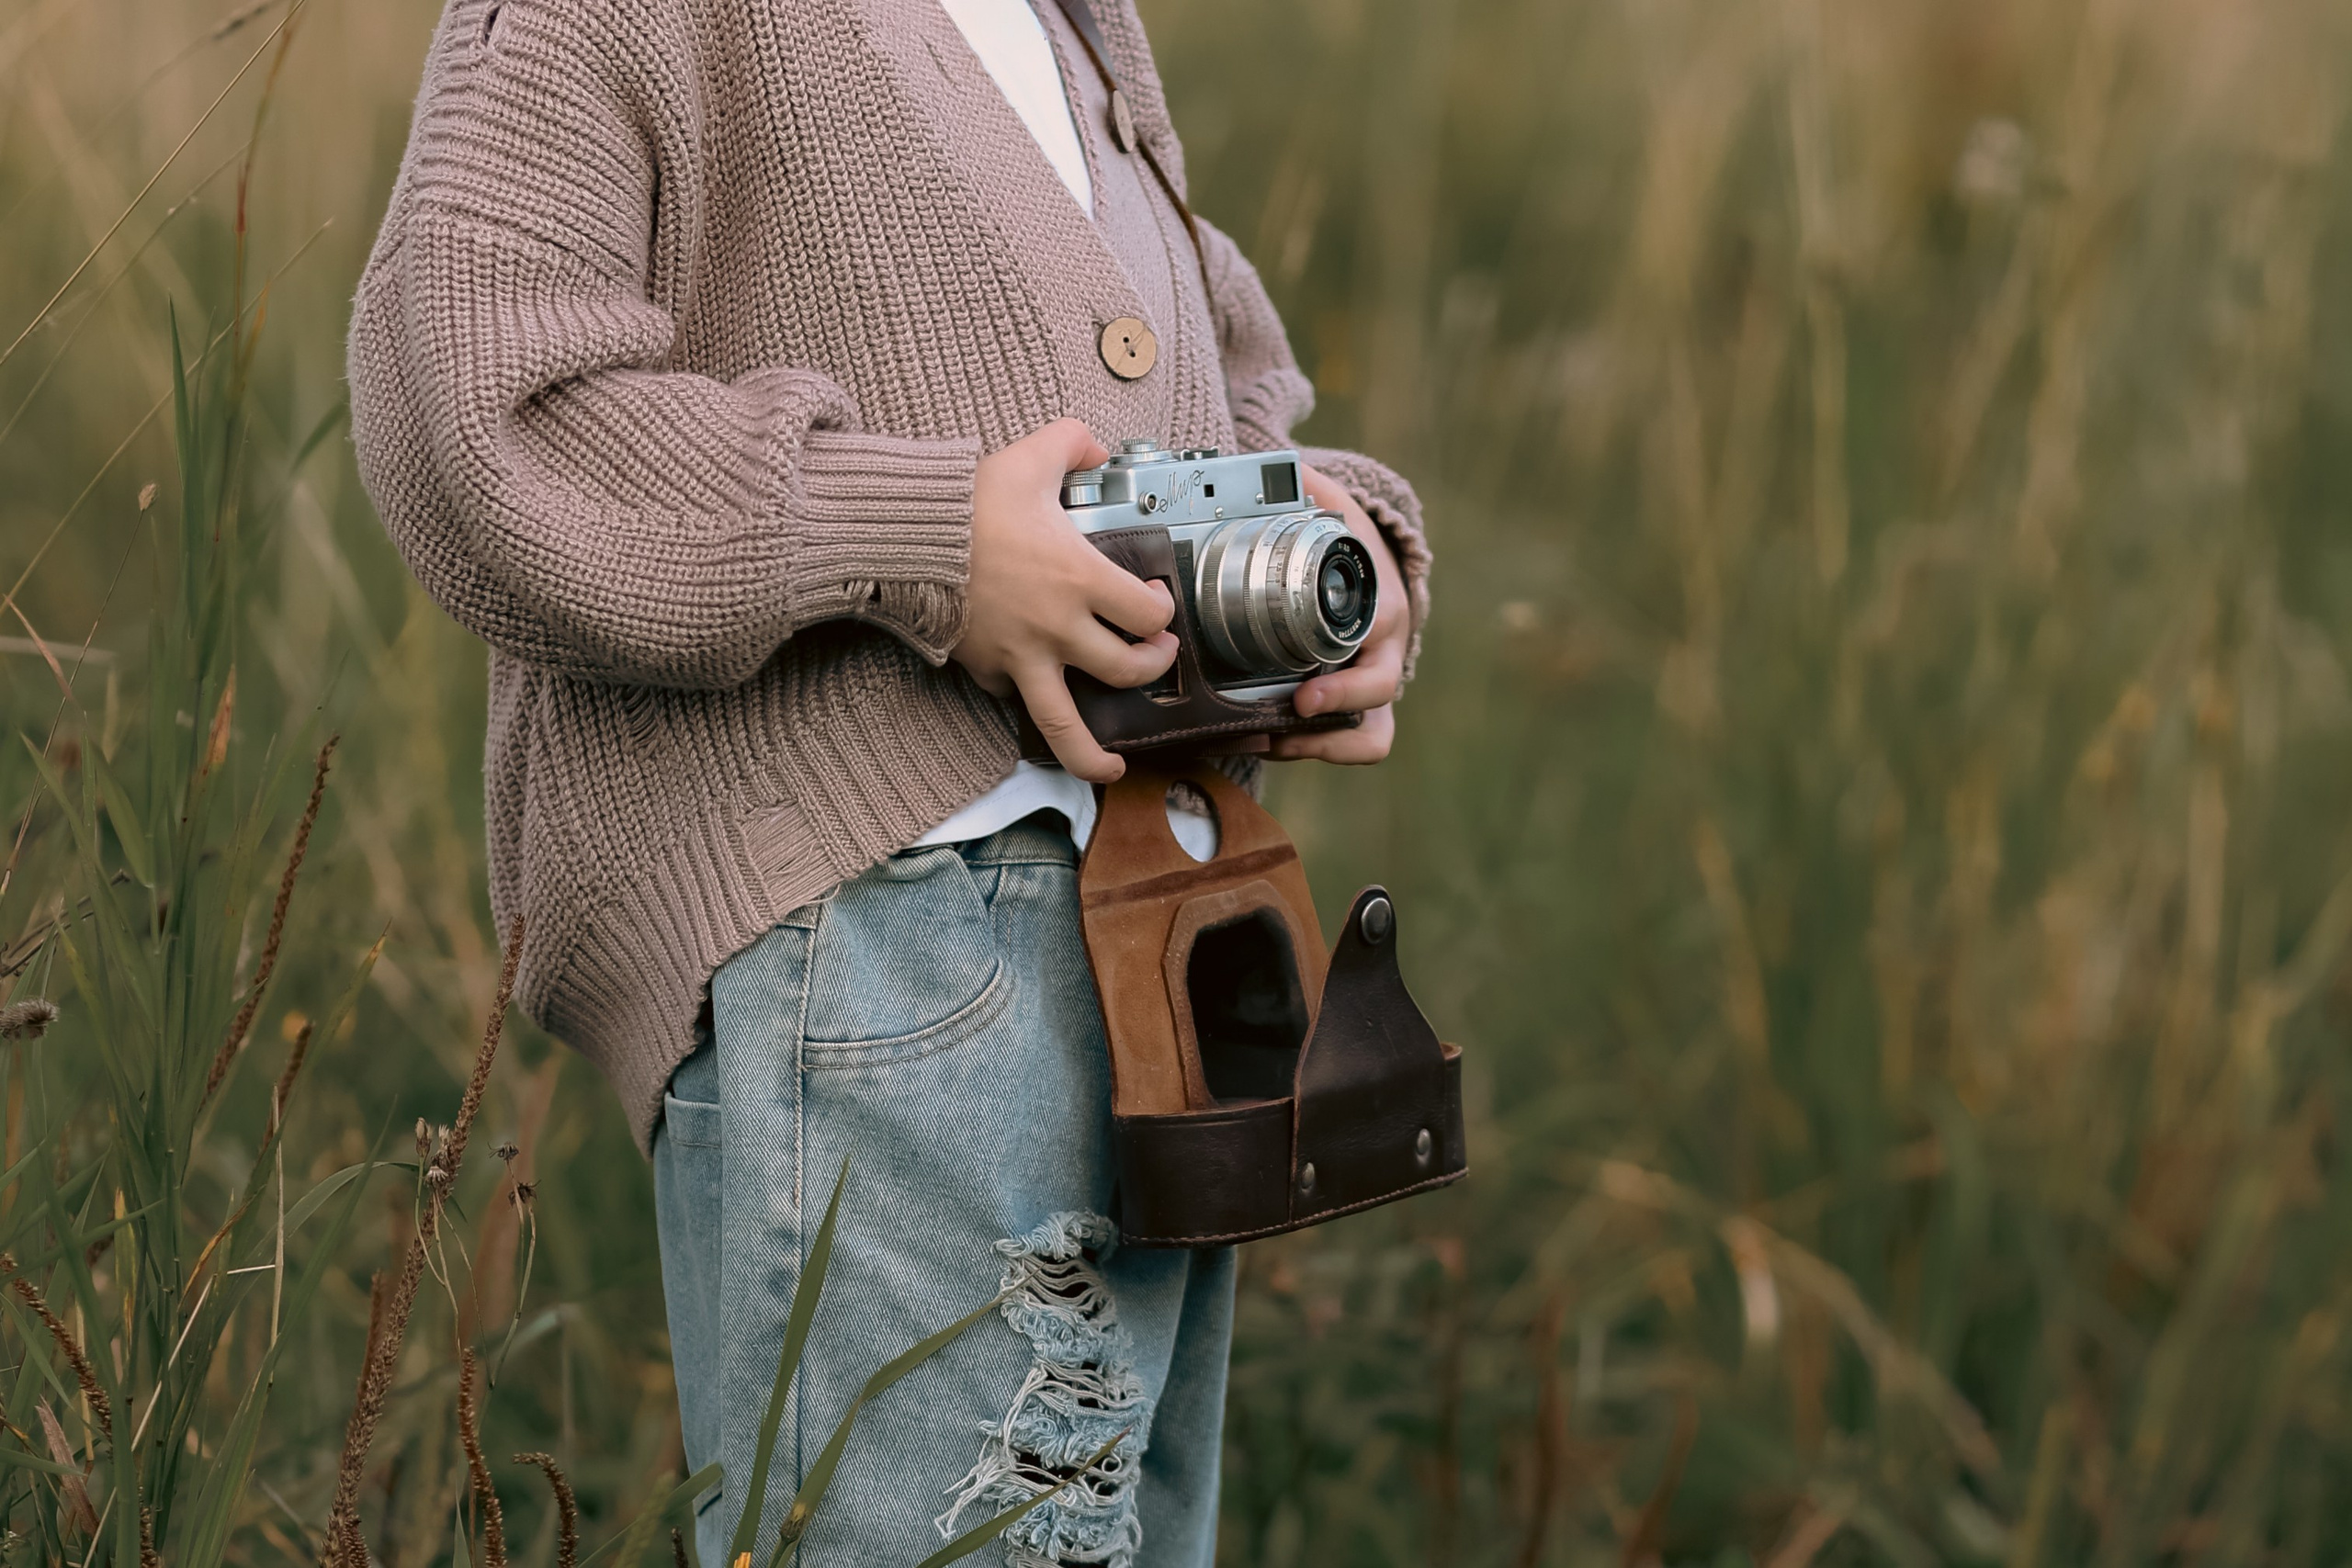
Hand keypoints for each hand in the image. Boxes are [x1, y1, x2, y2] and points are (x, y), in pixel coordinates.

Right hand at [952, 419, 1177, 782]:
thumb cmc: (966, 501)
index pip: (1148, 615)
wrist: (902, 536)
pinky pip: (1011, 697)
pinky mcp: (984, 667)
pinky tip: (1036, 699)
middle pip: (1127, 670)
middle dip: (1152, 666)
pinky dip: (1025, 703)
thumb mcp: (1030, 455)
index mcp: (1080, 579)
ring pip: (1066, 723)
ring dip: (1092, 755)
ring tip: (1111, 767)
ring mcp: (1020, 656)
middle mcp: (1058, 628)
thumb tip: (1094, 445)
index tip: (1156, 601)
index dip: (1162, 610)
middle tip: (1157, 656)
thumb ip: (1074, 442)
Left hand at [1268, 465, 1408, 764]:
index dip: (1344, 684)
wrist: (1377, 576)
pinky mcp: (1359, 710)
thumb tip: (1287, 461)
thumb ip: (1314, 489)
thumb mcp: (1341, 513)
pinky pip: (1352, 745)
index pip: (1377, 652)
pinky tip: (1263, 740)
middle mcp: (1384, 655)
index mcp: (1382, 611)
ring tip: (1268, 741)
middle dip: (1332, 717)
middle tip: (1287, 716)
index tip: (1304, 696)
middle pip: (1377, 702)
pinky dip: (1313, 750)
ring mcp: (1373, 687)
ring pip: (1371, 738)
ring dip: (1322, 748)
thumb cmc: (1355, 548)